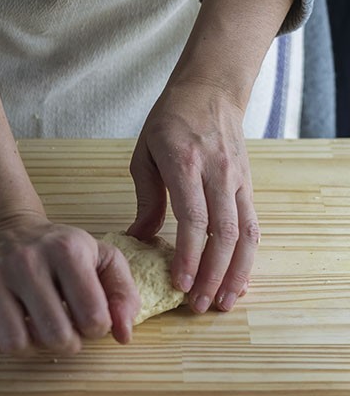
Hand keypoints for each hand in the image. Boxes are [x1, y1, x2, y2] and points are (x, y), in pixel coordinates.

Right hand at [0, 213, 140, 355]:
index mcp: (66, 250)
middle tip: (60, 326)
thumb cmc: (57, 250)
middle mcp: (25, 259)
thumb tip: (123, 335)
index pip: (94, 320)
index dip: (95, 328)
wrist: (3, 226)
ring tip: (31, 327)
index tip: (85, 315)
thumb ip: (123, 294)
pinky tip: (2, 325)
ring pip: (14, 344)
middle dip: (65, 342)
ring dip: (28, 347)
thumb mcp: (100, 257)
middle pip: (55, 337)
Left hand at [127, 80, 259, 313]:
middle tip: (198, 304)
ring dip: (236, 272)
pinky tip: (240, 277)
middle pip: (223, 233)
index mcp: (185, 164)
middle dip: (212, 274)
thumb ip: (146, 198)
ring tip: (222, 301)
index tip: (180, 283)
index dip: (188, 255)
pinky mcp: (248, 184)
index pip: (193, 218)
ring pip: (245, 234)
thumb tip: (140, 239)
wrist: (210, 91)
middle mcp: (217, 173)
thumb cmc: (170, 121)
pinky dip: (249, 255)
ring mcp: (238, 179)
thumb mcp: (145, 154)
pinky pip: (253, 224)